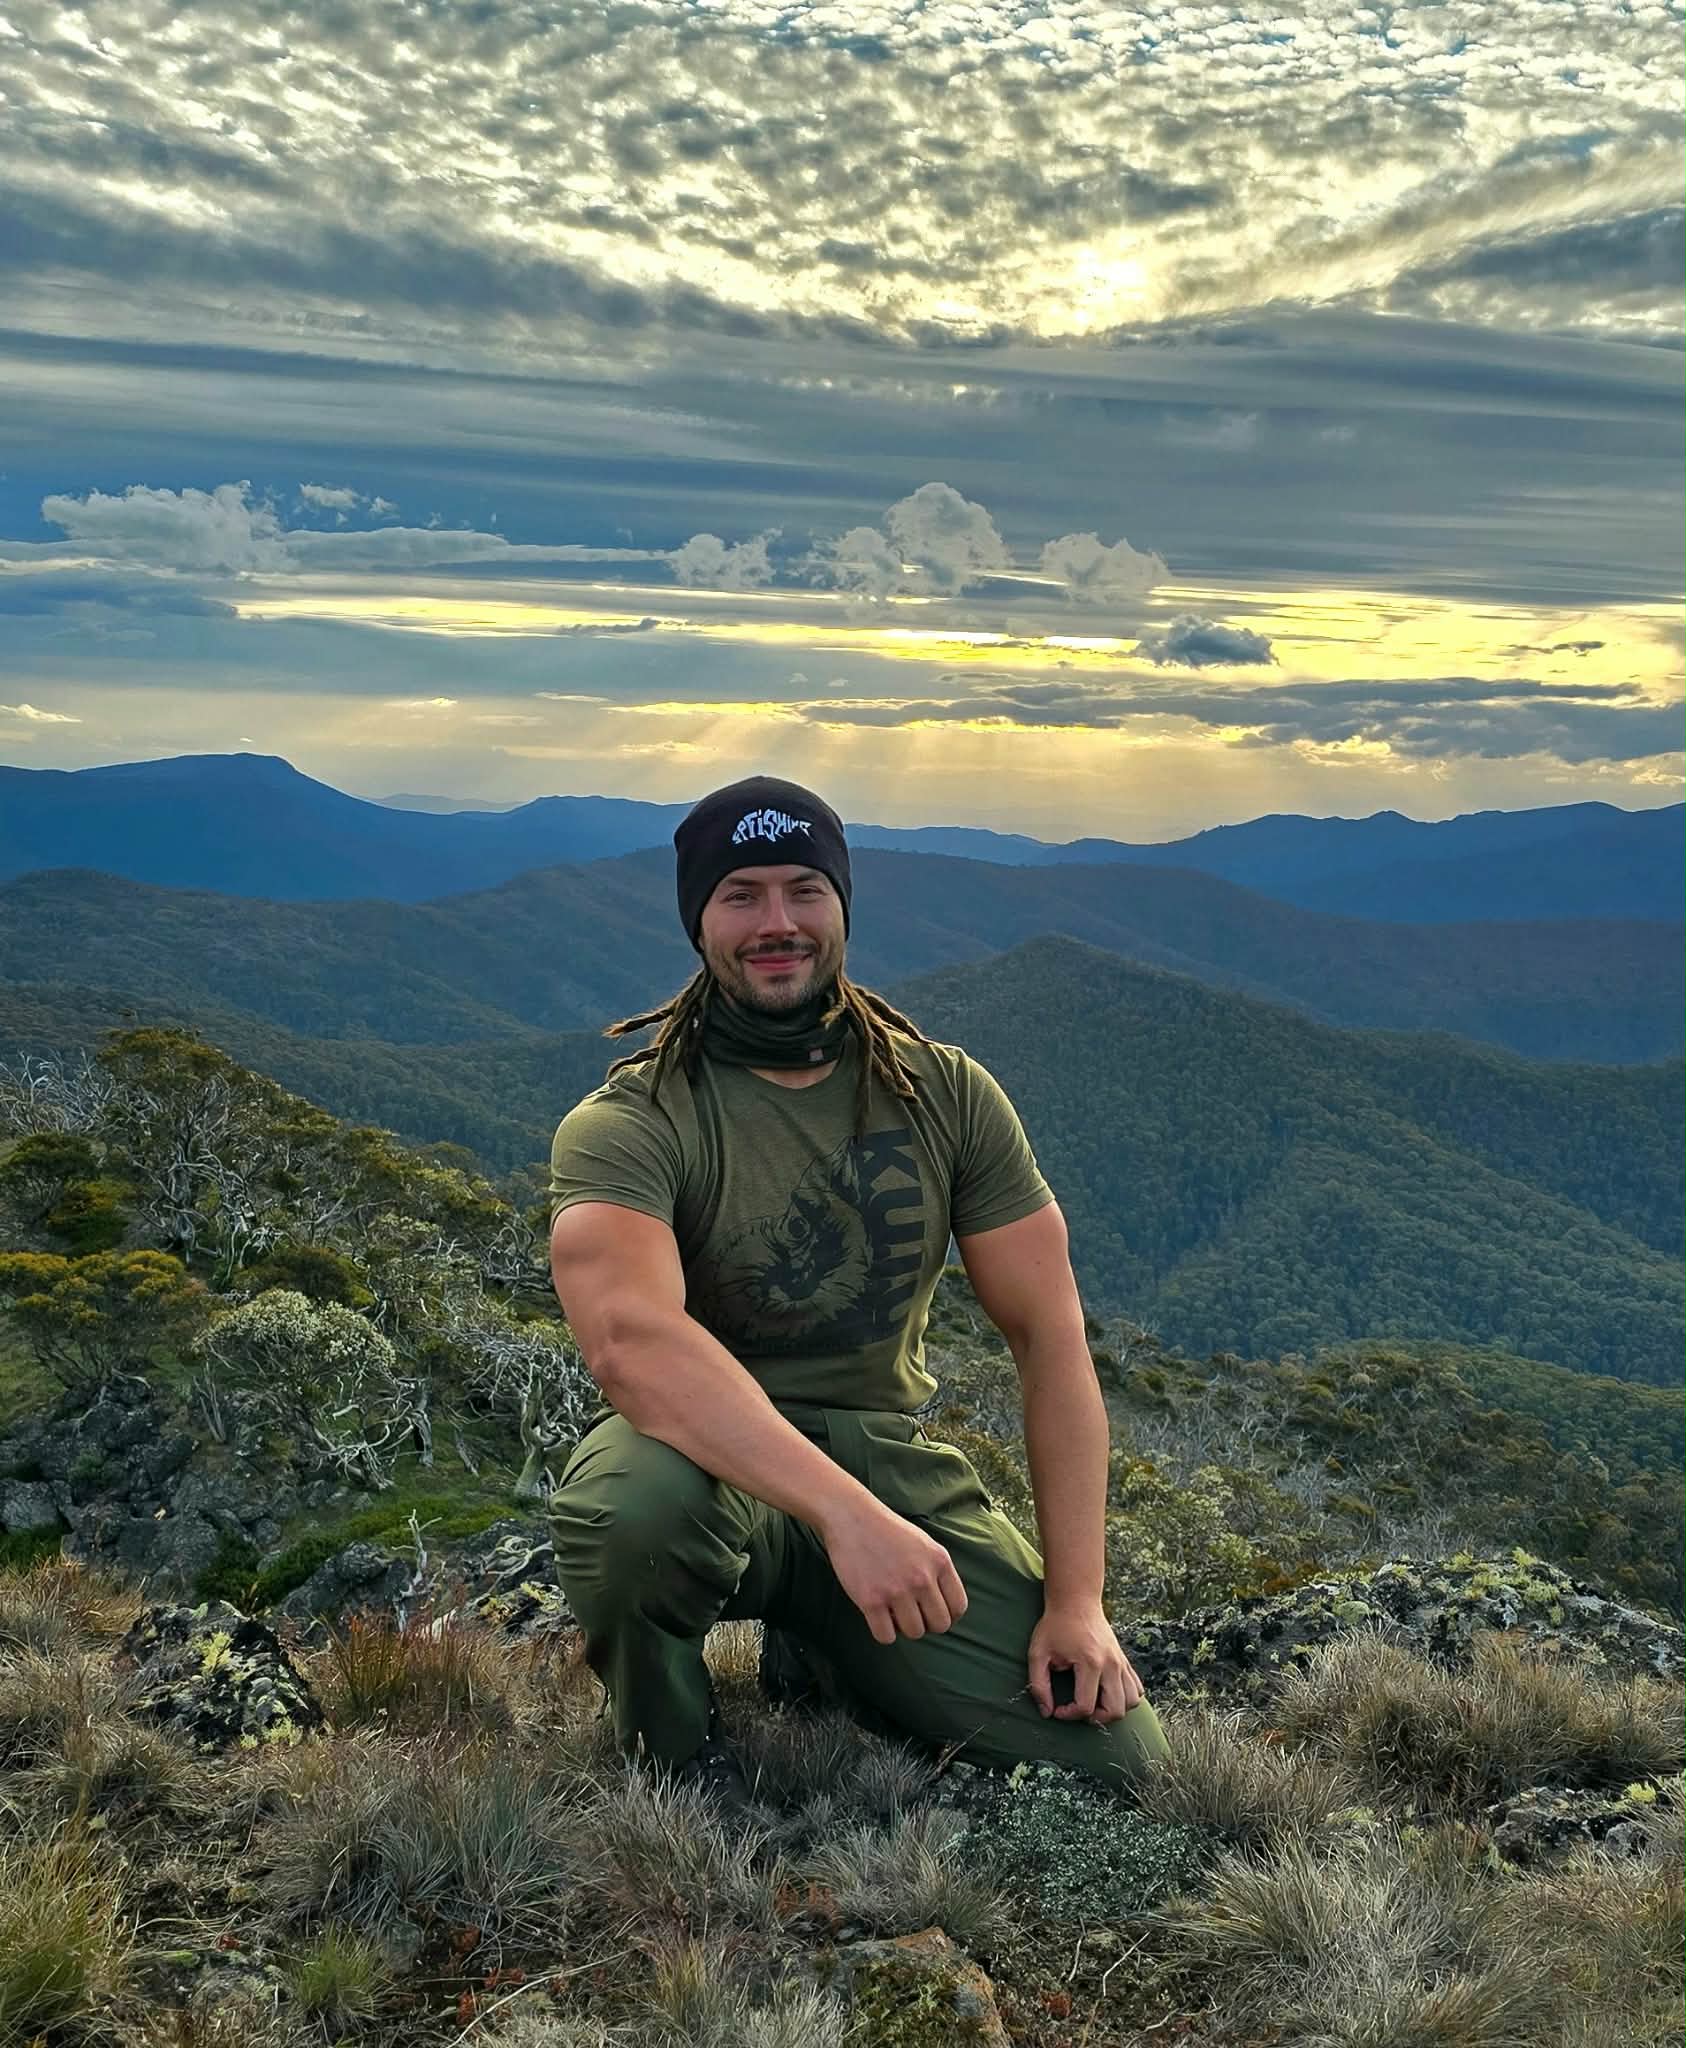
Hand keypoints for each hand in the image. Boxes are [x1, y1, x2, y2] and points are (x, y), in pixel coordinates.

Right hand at [822, 1498, 968, 1646]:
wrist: (852, 1518)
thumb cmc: (888, 1531)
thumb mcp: (925, 1544)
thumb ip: (938, 1572)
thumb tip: (945, 1607)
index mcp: (939, 1562)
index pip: (958, 1607)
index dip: (947, 1615)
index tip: (932, 1611)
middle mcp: (922, 1578)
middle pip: (940, 1625)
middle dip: (927, 1623)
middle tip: (912, 1612)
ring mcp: (896, 1590)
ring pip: (914, 1633)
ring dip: (904, 1627)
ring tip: (893, 1610)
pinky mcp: (871, 1600)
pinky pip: (886, 1637)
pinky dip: (883, 1632)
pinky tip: (878, 1616)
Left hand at [1028, 1600, 1142, 1723]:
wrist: (1076, 1600)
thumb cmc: (1055, 1626)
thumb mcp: (1037, 1653)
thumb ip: (1038, 1684)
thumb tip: (1046, 1712)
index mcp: (1090, 1662)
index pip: (1086, 1706)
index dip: (1069, 1715)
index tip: (1057, 1709)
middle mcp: (1111, 1664)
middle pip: (1116, 1710)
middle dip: (1096, 1719)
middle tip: (1079, 1710)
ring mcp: (1121, 1662)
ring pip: (1133, 1702)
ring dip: (1114, 1710)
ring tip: (1094, 1703)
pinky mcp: (1125, 1660)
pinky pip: (1137, 1688)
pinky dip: (1125, 1697)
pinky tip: (1106, 1693)